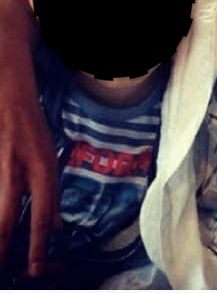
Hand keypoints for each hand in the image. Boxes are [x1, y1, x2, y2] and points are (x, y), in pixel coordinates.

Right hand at [0, 71, 59, 277]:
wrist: (10, 99)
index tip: (33, 270)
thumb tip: (55, 228)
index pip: (40, 215)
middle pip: (5, 221)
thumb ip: (51, 195)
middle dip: (2, 250)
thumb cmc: (32, 132)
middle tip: (4, 273)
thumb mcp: (50, 161)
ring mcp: (0, 172)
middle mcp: (18, 174)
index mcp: (41, 171)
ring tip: (0, 257)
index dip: (36, 245)